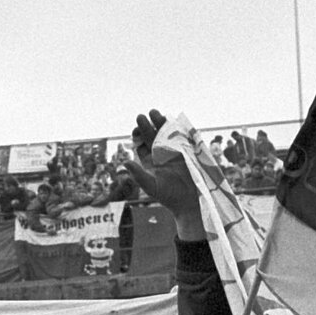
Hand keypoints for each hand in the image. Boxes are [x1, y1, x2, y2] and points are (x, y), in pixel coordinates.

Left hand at [124, 109, 203, 239]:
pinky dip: (177, 127)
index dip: (137, 136)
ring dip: (160, 122)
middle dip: (146, 126)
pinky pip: (182, 135)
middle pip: (151, 135)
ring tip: (154, 113)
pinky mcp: (189, 149)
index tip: (135, 131)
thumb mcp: (151, 186)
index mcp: (150, 160)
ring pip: (165, 132)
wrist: (191, 201)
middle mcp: (161, 153)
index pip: (141, 144)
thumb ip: (138, 175)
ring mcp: (175, 150)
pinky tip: (171, 121)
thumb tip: (124, 162)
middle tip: (141, 116)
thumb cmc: (169, 196)